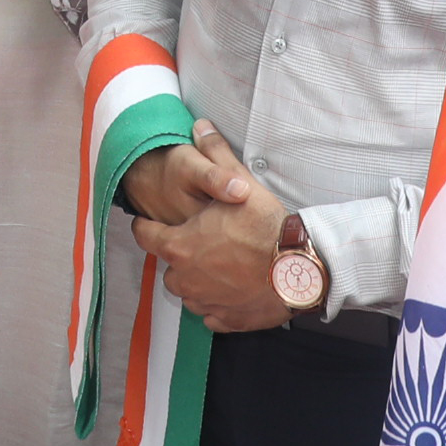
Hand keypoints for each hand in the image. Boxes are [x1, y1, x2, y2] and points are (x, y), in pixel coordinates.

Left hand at [123, 122, 292, 331]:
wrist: (300, 270)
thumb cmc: (265, 227)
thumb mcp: (239, 183)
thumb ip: (215, 154)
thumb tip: (200, 125)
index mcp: (180, 245)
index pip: (145, 236)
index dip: (146, 226)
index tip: (150, 222)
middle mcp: (186, 278)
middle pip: (169, 267)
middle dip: (179, 255)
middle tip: (201, 242)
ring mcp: (206, 302)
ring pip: (189, 292)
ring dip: (197, 280)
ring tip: (218, 265)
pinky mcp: (226, 320)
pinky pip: (211, 314)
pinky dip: (217, 303)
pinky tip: (233, 289)